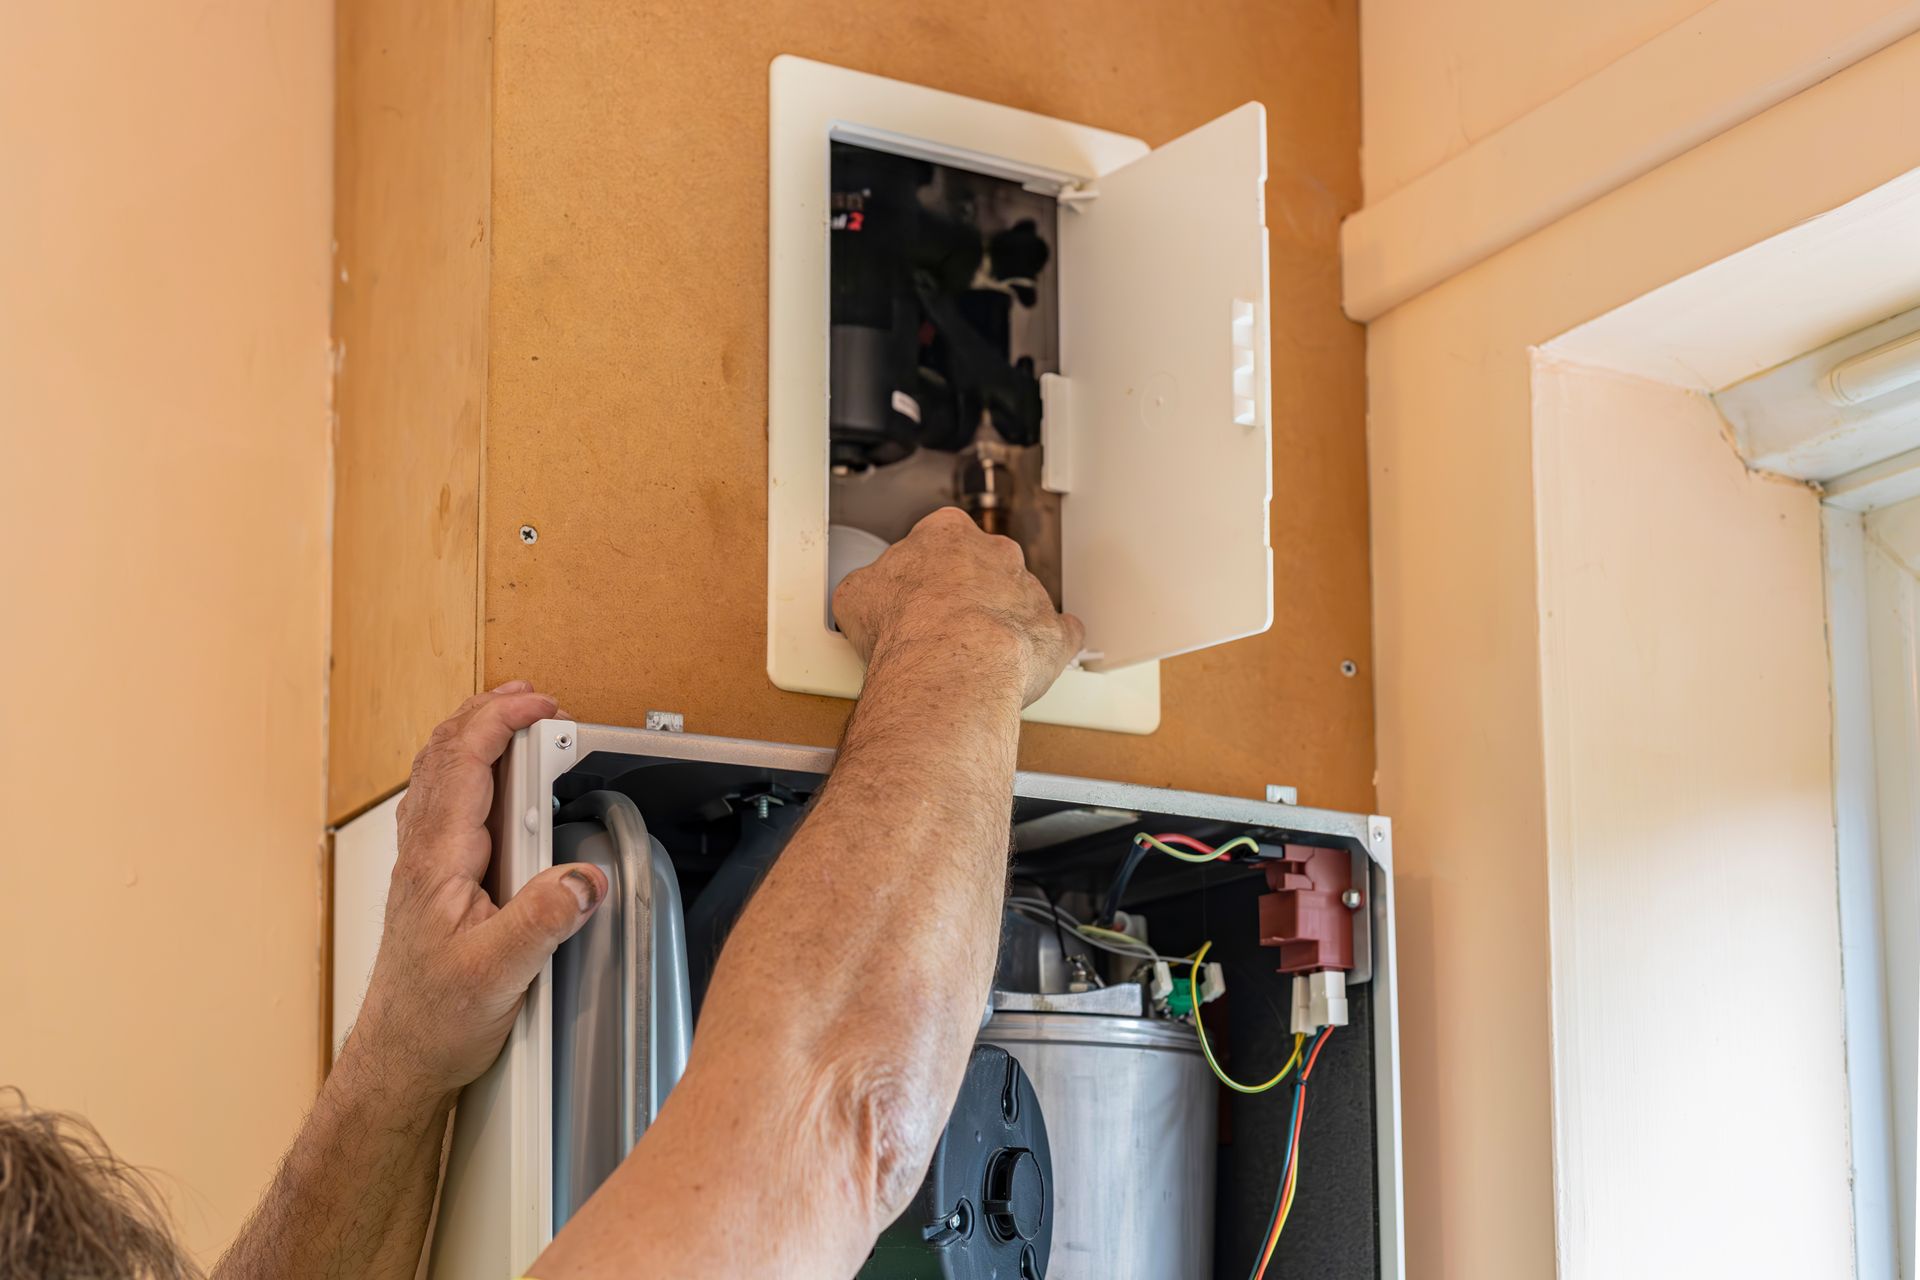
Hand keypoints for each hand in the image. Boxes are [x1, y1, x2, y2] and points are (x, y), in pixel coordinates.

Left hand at [347, 683, 607, 1098]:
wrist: (399, 1057)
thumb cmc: (435, 1020)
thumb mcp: (500, 975)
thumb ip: (542, 921)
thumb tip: (583, 879)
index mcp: (438, 859)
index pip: (463, 762)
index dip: (501, 721)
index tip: (542, 706)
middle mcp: (424, 853)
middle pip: (443, 754)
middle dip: (486, 712)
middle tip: (531, 697)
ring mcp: (422, 864)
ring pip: (436, 774)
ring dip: (470, 734)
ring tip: (507, 717)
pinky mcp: (429, 882)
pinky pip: (438, 803)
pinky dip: (462, 768)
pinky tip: (480, 780)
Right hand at [833, 507, 1083, 706]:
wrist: (949, 666)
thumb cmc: (905, 629)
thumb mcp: (856, 596)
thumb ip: (871, 586)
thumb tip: (865, 598)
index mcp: (946, 533)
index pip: (939, 537)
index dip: (925, 568)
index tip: (917, 589)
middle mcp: (995, 554)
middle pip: (984, 564)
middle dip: (968, 590)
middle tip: (942, 625)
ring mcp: (1029, 591)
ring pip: (1019, 599)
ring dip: (1002, 621)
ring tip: (975, 655)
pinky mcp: (1053, 632)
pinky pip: (1058, 634)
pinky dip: (1046, 645)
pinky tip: (1030, 660)